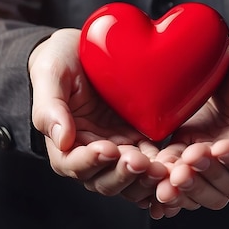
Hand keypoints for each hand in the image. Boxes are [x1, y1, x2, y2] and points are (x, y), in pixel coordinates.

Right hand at [28, 28, 166, 198]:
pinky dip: (164, 171)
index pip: (74, 165)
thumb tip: (62, 140)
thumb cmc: (61, 60)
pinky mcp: (140, 140)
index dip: (90, 162)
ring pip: (132, 180)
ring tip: (162, 169)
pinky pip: (153, 164)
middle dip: (123, 175)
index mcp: (64, 144)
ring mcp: (118, 149)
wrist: (84, 48)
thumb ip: (50, 107)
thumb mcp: (51, 74)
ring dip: (146, 179)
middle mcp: (91, 154)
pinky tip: (177, 167)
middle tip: (140, 162)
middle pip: (105, 180)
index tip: (108, 149)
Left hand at [153, 34, 228, 214]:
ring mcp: (210, 163)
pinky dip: (165, 180)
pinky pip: (175, 172)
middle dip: (205, 178)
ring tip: (170, 175)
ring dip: (185, 186)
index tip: (219, 148)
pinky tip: (153, 176)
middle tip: (188, 161)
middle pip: (224, 189)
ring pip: (199, 189)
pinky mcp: (186, 151)